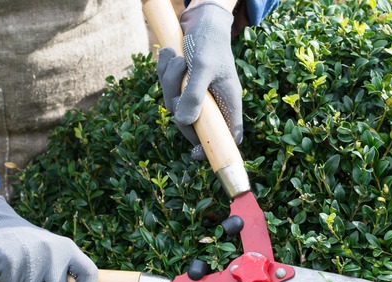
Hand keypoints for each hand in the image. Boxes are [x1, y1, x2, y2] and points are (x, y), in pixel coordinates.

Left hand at [156, 2, 242, 148]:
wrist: (202, 17)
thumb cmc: (210, 41)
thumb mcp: (203, 67)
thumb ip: (194, 95)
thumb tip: (183, 121)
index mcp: (228, 101)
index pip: (227, 135)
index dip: (214, 149)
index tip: (196, 155)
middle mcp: (213, 101)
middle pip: (192, 123)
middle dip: (178, 103)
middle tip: (178, 82)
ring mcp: (197, 92)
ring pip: (174, 102)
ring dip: (168, 79)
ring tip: (177, 57)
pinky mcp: (183, 82)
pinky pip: (166, 86)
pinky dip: (164, 70)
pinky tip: (170, 53)